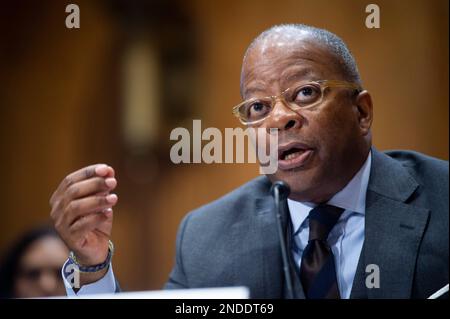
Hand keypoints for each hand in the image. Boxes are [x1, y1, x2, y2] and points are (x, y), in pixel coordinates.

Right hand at [50, 164, 117, 283]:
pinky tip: (108, 214)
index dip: (88, 172)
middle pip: (73, 191)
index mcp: (60, 197)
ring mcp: (60, 225)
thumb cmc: (97, 221)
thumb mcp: (102, 201)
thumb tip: (109, 170)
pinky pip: (82, 225)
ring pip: (76, 207)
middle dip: (95, 184)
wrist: (95, 248)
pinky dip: (97, 217)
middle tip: (113, 183)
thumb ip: (103, 187)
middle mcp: (56, 210)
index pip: (70, 180)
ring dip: (97, 200)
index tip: (106, 169)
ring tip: (114, 198)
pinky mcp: (69, 238)